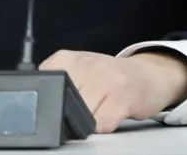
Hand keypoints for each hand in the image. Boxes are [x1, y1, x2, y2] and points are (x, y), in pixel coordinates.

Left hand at [39, 49, 186, 132]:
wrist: (147, 74)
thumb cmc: (108, 76)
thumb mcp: (77, 70)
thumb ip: (57, 83)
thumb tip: (39, 106)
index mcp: (66, 59)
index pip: (44, 87)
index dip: (51, 103)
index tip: (60, 104)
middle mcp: (84, 65)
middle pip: (62, 104)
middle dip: (71, 112)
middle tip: (86, 106)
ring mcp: (103, 79)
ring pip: (81, 116)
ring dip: (90, 121)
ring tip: (100, 108)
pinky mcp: (121, 97)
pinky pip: (101, 125)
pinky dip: (104, 127)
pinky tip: (111, 114)